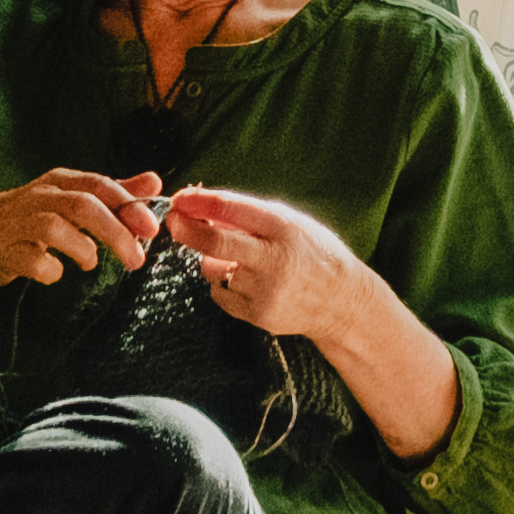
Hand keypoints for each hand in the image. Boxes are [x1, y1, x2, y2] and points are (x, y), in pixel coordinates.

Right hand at [0, 168, 162, 291]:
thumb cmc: (29, 219)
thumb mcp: (71, 200)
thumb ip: (113, 194)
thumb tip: (155, 183)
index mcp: (60, 181)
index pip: (99, 185)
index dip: (128, 205)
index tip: (152, 229)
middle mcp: (39, 196)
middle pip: (83, 206)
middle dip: (114, 232)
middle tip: (136, 259)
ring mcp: (18, 222)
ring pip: (54, 226)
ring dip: (82, 248)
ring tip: (90, 263)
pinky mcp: (2, 249)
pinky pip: (29, 259)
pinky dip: (49, 269)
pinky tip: (55, 273)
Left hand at [164, 187, 376, 341]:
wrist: (341, 301)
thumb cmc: (310, 252)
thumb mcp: (289, 222)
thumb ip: (248, 216)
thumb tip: (198, 206)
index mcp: (283, 228)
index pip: (233, 210)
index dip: (200, 203)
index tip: (179, 198)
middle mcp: (274, 260)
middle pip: (216, 244)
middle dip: (187, 229)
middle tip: (172, 220)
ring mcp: (266, 291)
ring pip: (214, 270)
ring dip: (213, 260)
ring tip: (240, 260)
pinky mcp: (258, 315)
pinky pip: (220, 294)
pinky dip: (224, 284)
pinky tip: (248, 282)